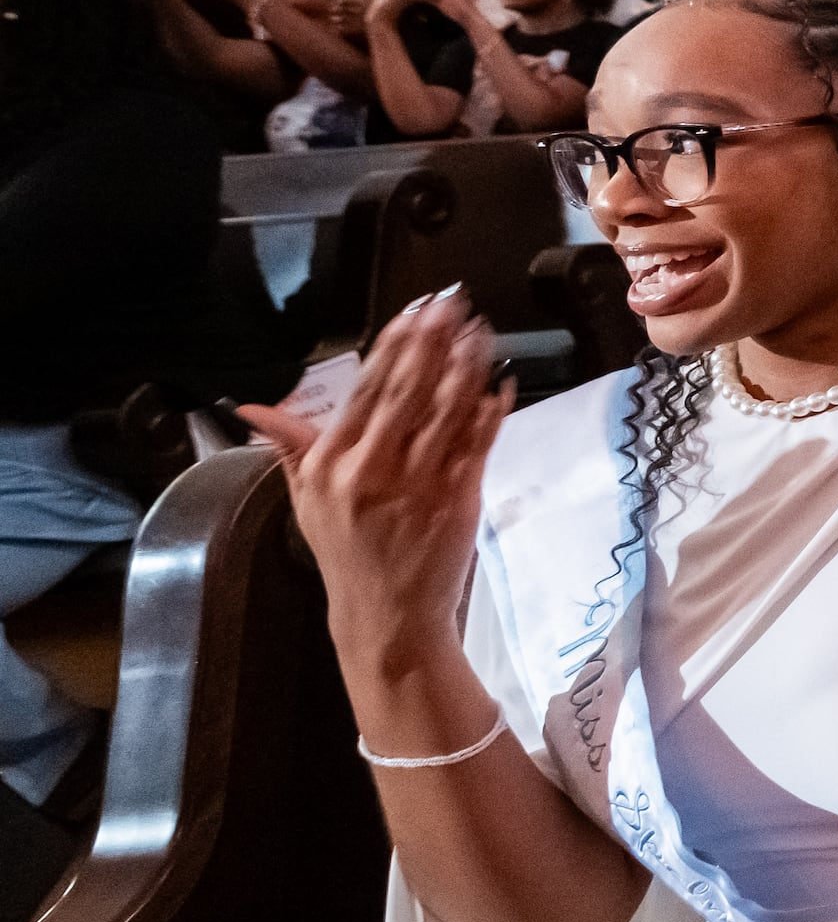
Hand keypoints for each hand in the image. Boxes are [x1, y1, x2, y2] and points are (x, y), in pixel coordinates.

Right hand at [238, 291, 511, 647]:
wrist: (385, 615)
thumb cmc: (348, 553)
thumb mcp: (307, 501)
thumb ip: (290, 447)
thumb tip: (252, 409)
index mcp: (332, 465)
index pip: (365, 391)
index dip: (391, 348)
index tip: (412, 314)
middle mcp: (372, 471)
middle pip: (407, 393)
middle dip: (431, 344)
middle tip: (450, 306)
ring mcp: (418, 486)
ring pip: (445, 413)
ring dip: (465, 368)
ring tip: (479, 332)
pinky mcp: (457, 502)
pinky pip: (475, 448)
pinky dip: (490, 414)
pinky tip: (499, 384)